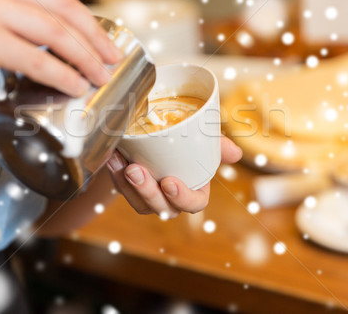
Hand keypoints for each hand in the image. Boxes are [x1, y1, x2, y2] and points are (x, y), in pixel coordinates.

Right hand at [0, 0, 120, 118]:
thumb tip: (72, 28)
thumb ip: (21, 8)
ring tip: (98, 77)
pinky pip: (37, 58)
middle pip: (62, 7)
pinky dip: (61, 74)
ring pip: (54, 33)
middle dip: (94, 37)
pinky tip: (74, 86)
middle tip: (111, 59)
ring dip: (84, 59)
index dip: (86, 16)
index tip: (102, 39)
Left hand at [106, 136, 241, 218]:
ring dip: (128, 186)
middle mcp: (172, 200)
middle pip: (163, 207)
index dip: (182, 198)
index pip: (194, 204)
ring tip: (122, 164)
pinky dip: (116, 175)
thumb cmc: (186, 143)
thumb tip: (235, 153)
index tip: (169, 182)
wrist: (156, 139)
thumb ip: (218, 145)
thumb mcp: (203, 140)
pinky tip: (112, 158)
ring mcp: (150, 199)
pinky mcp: (130, 192)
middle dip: (148, 192)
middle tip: (136, 171)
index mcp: (195, 190)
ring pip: (139, 203)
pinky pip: (122, 190)